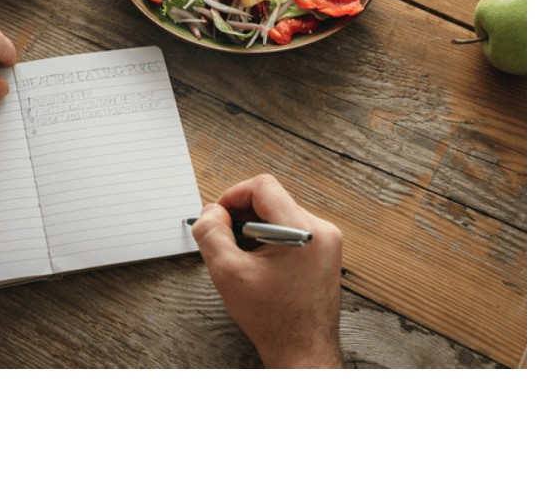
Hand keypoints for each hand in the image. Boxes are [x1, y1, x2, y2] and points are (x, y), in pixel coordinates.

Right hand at [190, 174, 342, 368]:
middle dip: (241, 217)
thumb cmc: (273, 319)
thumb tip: (212, 212)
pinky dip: (268, 240)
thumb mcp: (228, 272)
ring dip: (254, 230)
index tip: (219, 215)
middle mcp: (321, 230)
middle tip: (225, 239)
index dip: (233, 195)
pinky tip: (258, 265)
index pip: (263, 187)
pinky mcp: (324, 253)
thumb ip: (211, 233)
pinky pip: (291, 231)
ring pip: (279, 215)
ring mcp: (326, 242)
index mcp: (303, 230)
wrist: (303, 351)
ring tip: (242, 258)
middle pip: (271, 200)